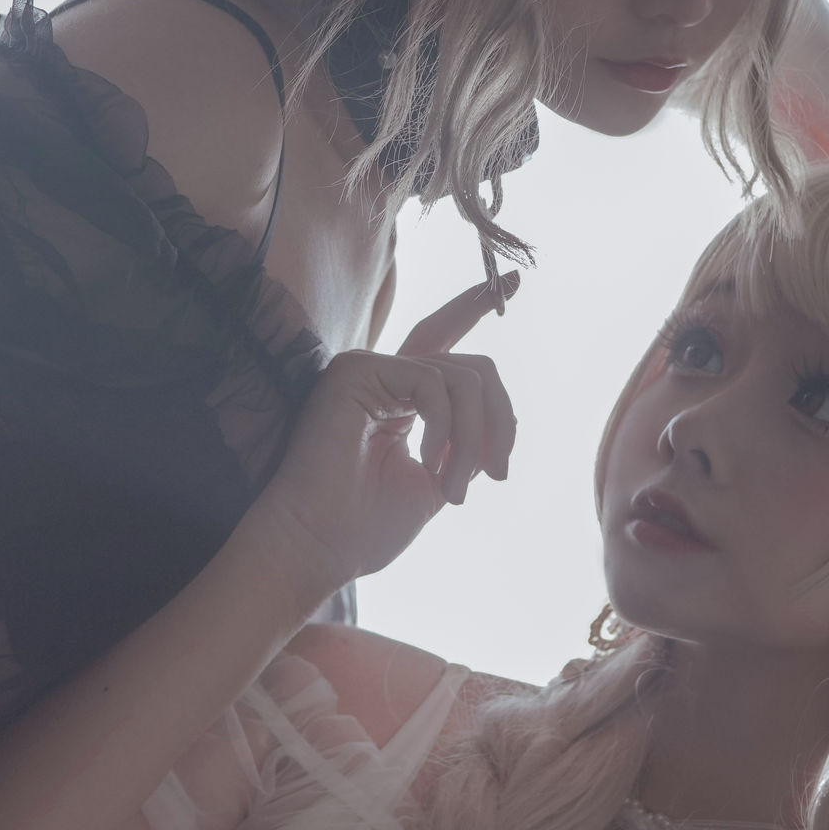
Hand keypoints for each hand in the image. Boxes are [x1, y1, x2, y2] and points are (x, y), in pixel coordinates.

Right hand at [244, 274, 519, 593]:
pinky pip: (435, 382)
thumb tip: (504, 420)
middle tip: (496, 475)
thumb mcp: (438, 482)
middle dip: (499, 422)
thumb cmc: (365, 528)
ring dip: (475, 440)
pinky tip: (431, 464)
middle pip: (474, 368)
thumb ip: (468, 444)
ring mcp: (368, 367)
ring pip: (464, 378)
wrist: (316, 548)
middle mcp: (384, 375)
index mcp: (400, 397)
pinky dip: (448, 428)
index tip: (512, 281)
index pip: (445, 339)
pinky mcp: (356, 369)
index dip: (476, 307)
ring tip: (454, 488)